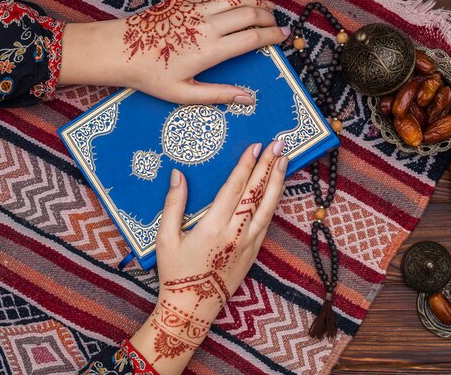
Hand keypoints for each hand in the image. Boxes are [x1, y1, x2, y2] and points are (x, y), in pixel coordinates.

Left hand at [59, 0, 289, 104]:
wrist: (118, 49)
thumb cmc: (149, 75)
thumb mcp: (185, 94)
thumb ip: (220, 95)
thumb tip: (248, 98)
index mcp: (210, 50)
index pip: (252, 38)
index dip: (272, 36)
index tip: (284, 37)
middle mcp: (207, 25)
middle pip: (249, 13)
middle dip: (268, 17)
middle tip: (278, 24)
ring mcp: (195, 10)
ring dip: (255, 2)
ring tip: (266, 9)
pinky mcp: (185, 2)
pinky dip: (234, 1)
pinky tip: (236, 8)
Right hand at [129, 140, 287, 373]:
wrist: (193, 307)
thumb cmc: (175, 272)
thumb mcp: (165, 238)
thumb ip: (173, 204)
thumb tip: (178, 174)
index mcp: (213, 226)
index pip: (235, 188)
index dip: (247, 165)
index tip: (256, 146)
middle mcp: (236, 233)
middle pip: (257, 193)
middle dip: (268, 165)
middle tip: (279, 143)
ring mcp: (248, 243)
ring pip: (268, 207)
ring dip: (277, 182)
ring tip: (284, 161)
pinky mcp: (254, 252)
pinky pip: (267, 222)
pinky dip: (274, 203)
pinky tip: (277, 190)